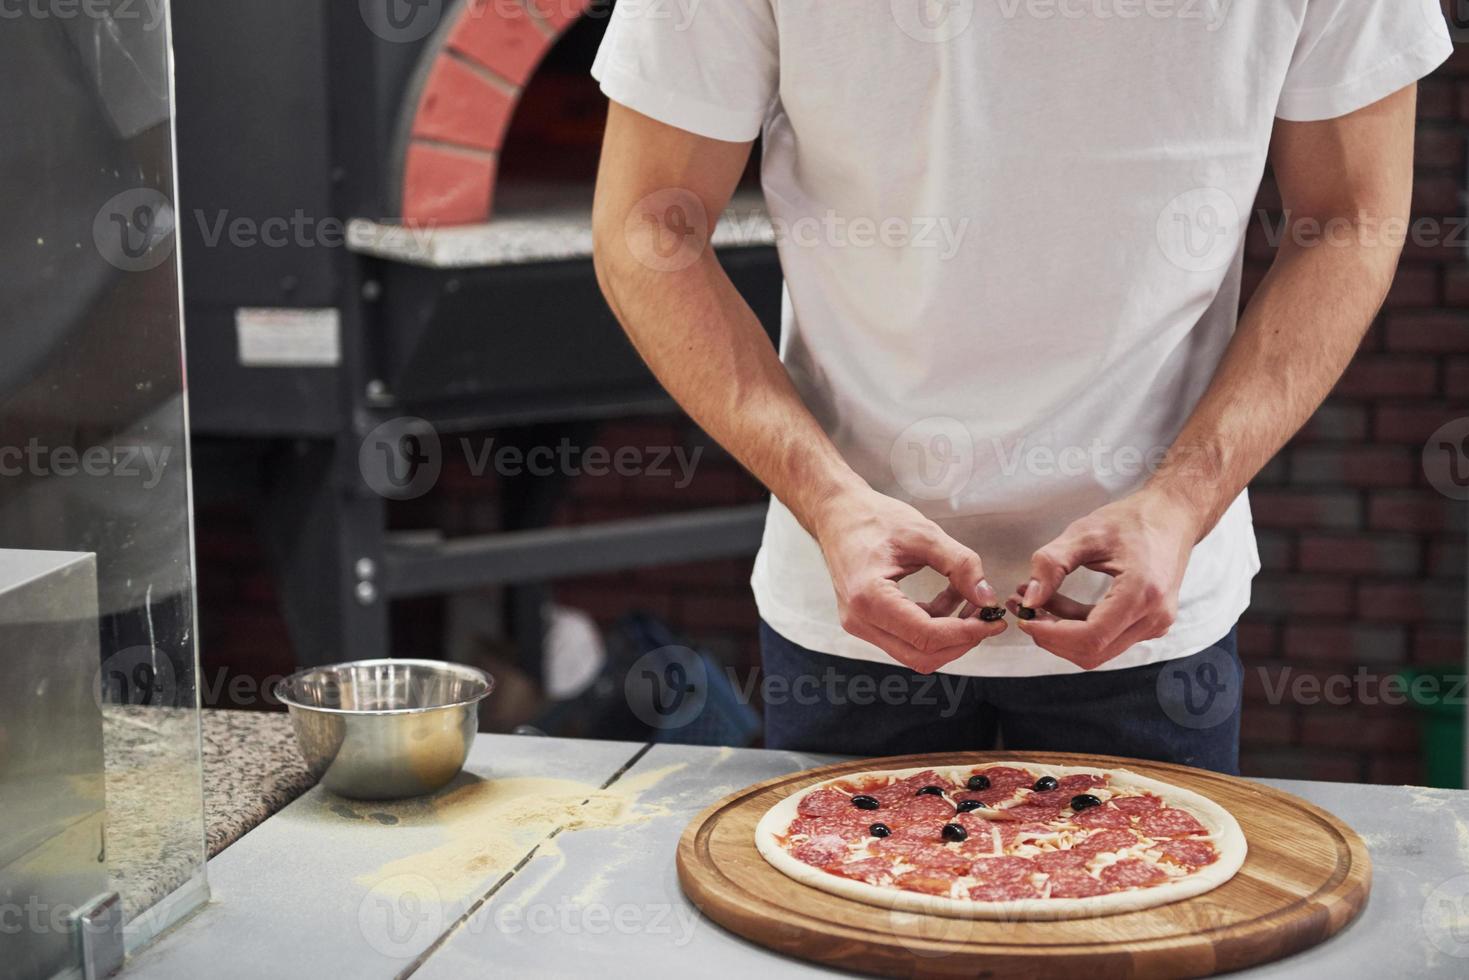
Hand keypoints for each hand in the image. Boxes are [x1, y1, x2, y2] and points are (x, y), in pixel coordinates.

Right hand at [811, 487, 1005, 673]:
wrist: (838, 514)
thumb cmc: (873, 518)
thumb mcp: (924, 534)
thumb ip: (960, 565)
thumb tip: (986, 598)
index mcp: (870, 597)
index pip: (927, 636)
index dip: (966, 633)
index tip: (993, 621)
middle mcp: (861, 620)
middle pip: (921, 655)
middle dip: (961, 641)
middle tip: (987, 618)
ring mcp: (860, 625)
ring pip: (915, 652)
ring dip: (949, 635)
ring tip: (970, 602)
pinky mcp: (866, 622)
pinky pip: (906, 639)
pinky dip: (934, 626)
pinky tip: (949, 599)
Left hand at [1009, 488, 1203, 669]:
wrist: (1172, 516)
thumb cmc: (1133, 519)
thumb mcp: (1085, 532)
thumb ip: (1052, 564)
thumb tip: (1029, 600)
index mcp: (1141, 592)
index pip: (1090, 636)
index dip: (1051, 634)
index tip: (1024, 618)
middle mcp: (1154, 617)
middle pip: (1093, 651)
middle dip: (1052, 636)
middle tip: (1024, 610)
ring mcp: (1155, 625)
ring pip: (1098, 649)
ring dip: (1062, 633)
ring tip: (1035, 602)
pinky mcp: (1150, 624)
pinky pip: (1108, 638)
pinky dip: (1077, 628)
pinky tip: (1057, 604)